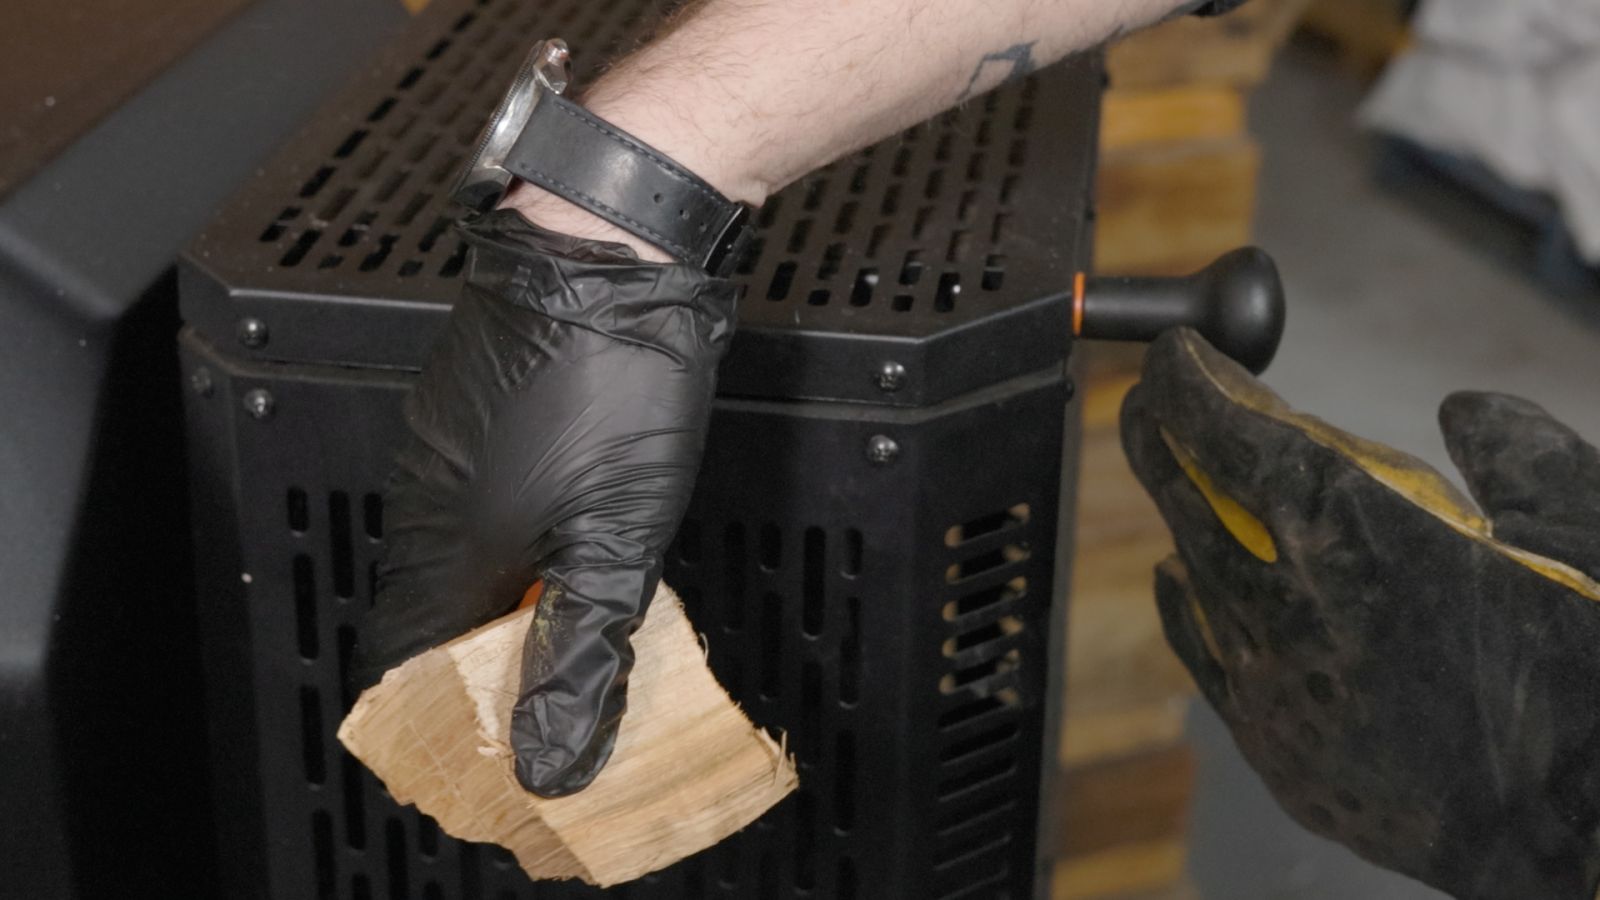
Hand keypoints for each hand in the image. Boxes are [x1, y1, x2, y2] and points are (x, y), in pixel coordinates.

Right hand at [353, 209, 735, 796]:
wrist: (615, 247)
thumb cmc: (614, 377)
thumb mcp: (618, 539)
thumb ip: (581, 651)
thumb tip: (550, 754)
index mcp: (450, 543)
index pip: (403, 658)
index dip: (434, 715)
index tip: (476, 745)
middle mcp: (429, 497)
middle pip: (427, 611)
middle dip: (472, 664)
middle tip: (531, 693)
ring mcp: (443, 444)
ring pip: (451, 554)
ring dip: (493, 601)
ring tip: (552, 628)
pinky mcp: (471, 407)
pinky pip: (470, 502)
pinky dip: (505, 542)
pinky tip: (556, 542)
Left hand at [1121, 329, 1599, 899]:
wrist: (1591, 833)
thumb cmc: (1595, 674)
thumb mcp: (1583, 523)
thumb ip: (1514, 451)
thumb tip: (1464, 411)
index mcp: (1354, 532)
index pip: (1229, 433)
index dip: (1190, 384)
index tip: (1176, 354)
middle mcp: (1289, 607)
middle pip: (1189, 497)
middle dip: (1164, 437)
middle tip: (1151, 399)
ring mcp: (1272, 688)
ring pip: (1192, 574)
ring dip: (1184, 518)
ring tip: (1178, 476)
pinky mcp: (1278, 754)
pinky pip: (1207, 657)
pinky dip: (1191, 604)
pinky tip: (1182, 578)